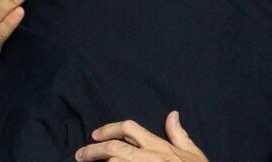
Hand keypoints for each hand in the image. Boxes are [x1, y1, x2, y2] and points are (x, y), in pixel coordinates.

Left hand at [75, 111, 207, 161]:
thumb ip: (179, 134)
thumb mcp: (192, 154)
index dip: (109, 128)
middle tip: (80, 155)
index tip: (95, 134)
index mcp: (160, 146)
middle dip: (93, 150)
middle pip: (114, 147)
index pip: (129, 128)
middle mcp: (150, 157)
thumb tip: (173, 114)